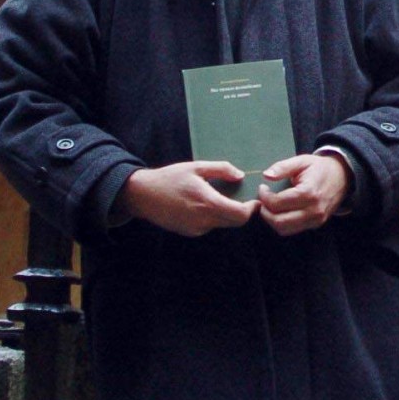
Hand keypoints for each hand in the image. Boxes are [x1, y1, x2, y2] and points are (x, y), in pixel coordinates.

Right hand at [116, 162, 257, 235]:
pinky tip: (202, 204)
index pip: (240, 215)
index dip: (252, 209)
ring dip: (227, 213)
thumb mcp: (196, 167)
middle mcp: (203, 220)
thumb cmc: (170, 178)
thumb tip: (241, 176)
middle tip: (244, 199)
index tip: (255, 200)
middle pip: (235, 222)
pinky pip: (209, 225)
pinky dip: (213, 216)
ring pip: (222, 224)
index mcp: (207, 203)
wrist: (143, 195)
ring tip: (219, 197)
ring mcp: (196, 229)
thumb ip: (221, 169)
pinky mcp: (190, 232)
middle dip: (242, 212)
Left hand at [256, 153, 351, 236]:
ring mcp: (316, 220)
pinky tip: (281, 211)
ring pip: (285, 230)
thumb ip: (282, 167)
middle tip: (262, 201)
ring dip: (272, 220)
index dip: (264, 197)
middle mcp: (313, 210)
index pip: (277, 203)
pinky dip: (283, 223)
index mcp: (308, 193)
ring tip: (270, 206)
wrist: (343, 176)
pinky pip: (293, 230)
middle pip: (279, 222)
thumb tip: (266, 175)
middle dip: (265, 212)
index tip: (262, 188)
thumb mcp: (301, 161)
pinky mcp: (316, 225)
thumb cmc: (319, 167)